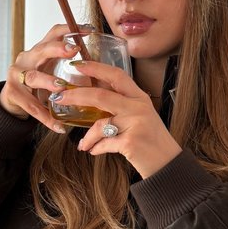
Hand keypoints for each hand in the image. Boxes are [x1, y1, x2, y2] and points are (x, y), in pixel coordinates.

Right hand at [0, 25, 86, 133]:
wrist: (11, 100)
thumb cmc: (37, 83)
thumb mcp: (51, 69)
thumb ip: (68, 65)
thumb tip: (99, 68)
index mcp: (39, 50)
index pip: (54, 33)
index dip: (70, 29)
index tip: (89, 30)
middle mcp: (27, 58)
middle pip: (42, 50)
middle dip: (57, 49)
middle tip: (73, 50)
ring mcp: (17, 76)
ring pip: (33, 77)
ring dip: (48, 81)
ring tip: (62, 87)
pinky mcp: (13, 93)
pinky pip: (31, 106)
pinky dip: (46, 117)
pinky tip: (59, 127)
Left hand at [56, 60, 181, 178]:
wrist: (168, 164)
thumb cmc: (151, 140)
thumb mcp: (140, 116)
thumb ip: (121, 106)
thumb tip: (91, 100)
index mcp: (139, 97)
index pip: (116, 75)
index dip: (96, 68)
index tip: (77, 65)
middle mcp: (138, 107)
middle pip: (101, 96)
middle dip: (76, 96)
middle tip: (59, 97)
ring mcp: (135, 124)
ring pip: (100, 124)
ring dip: (87, 136)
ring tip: (83, 144)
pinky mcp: (131, 142)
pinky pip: (104, 143)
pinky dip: (96, 148)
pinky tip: (94, 151)